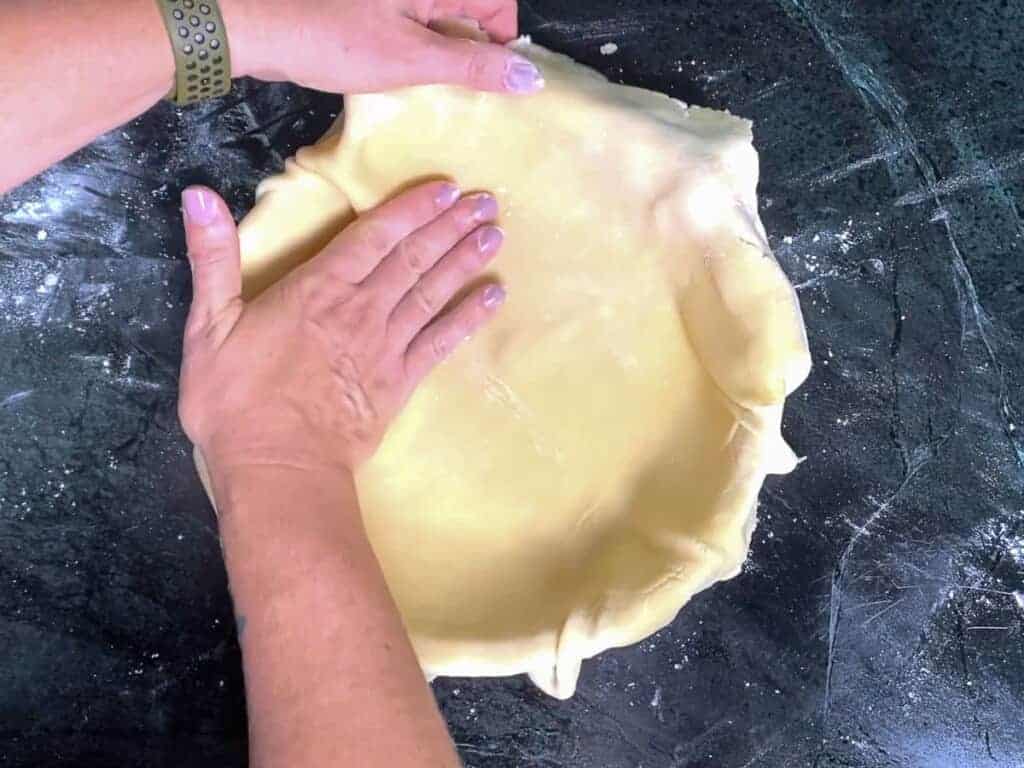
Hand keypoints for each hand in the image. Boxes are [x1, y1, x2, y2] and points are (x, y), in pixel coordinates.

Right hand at [177, 181, 505, 472]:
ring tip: (495, 232)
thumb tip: (200, 193)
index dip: (412, 208)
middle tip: (486, 200)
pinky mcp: (401, 382)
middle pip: (413, 257)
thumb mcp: (208, 326)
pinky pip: (442, 341)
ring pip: (433, 291)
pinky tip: (494, 295)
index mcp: (318, 289)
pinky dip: (469, 316)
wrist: (279, 469)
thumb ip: (213, 258)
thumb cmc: (237, 402)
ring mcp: (387, 346)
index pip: (374, 235)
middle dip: (450, 225)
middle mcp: (361, 309)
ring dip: (465, 260)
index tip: (445, 188)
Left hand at [229, 0, 543, 94]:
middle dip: (466, 50)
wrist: (258, 25)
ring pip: (440, 21)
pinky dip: (412, 49)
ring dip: (437, 54)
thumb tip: (530, 77)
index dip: (500, 44)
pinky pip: (412, 24)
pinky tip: (394, 71)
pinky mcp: (373, 5)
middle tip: (446, 86)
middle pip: (470, 12)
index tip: (485, 82)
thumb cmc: (332, 39)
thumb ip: (473, 66)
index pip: (498, 4)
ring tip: (416, 81)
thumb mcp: (412, 59)